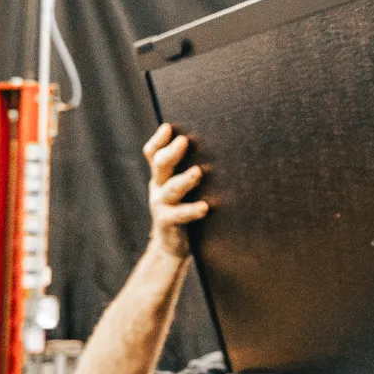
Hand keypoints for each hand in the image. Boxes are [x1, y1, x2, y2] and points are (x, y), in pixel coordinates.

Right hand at [144, 123, 208, 257]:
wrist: (171, 245)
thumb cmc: (183, 208)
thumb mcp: (182, 188)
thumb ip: (190, 168)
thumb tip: (219, 143)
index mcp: (161, 175)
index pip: (153, 154)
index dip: (158, 141)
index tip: (168, 127)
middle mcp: (158, 187)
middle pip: (160, 166)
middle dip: (171, 153)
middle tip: (184, 141)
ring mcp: (161, 205)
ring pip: (170, 190)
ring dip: (184, 180)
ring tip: (197, 172)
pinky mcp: (168, 223)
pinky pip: (180, 215)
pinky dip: (192, 210)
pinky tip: (205, 207)